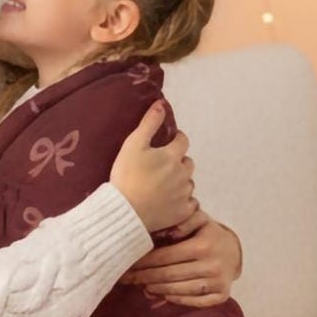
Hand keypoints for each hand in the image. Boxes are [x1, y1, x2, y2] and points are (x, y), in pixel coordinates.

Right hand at [109, 101, 196, 231]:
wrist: (125, 210)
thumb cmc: (126, 176)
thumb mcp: (133, 144)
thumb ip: (149, 123)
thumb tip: (161, 104)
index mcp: (172, 156)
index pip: (183, 141)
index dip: (177, 139)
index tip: (169, 141)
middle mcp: (183, 174)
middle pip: (188, 163)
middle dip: (179, 162)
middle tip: (163, 166)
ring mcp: (184, 194)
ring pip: (189, 183)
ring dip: (181, 181)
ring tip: (165, 185)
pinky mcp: (182, 212)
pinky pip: (191, 204)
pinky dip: (185, 201)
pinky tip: (173, 202)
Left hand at [121, 209, 243, 307]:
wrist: (237, 251)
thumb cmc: (210, 234)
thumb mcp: (200, 219)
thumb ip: (183, 220)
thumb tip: (164, 233)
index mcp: (202, 245)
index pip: (166, 256)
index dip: (144, 262)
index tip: (128, 264)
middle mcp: (211, 265)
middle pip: (169, 274)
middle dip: (144, 277)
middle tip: (126, 279)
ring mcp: (217, 282)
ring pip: (180, 289)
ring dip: (158, 289)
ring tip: (142, 286)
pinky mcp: (222, 296)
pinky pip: (196, 301)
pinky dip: (178, 299)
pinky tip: (164, 296)